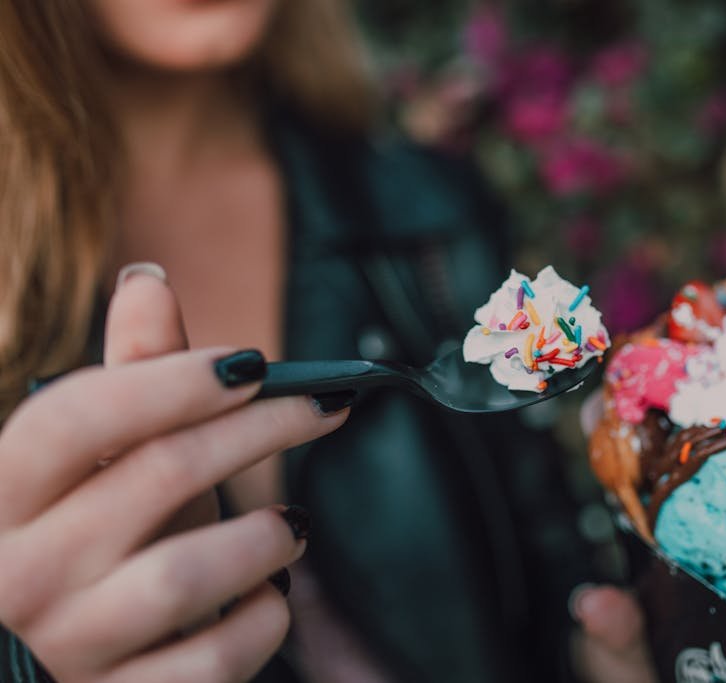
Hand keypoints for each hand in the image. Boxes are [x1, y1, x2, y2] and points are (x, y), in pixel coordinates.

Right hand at [0, 264, 348, 681]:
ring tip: (291, 525)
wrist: (29, 667)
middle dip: (263, 429)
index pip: (75, 417)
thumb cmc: (67, 548)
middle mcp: (18, 573)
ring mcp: (67, 647)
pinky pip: (211, 662)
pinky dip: (262, 623)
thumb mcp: (81, 469)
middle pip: (160, 475)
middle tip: (324, 409)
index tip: (253, 364)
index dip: (173, 379)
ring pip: (188, 574)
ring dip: (264, 537)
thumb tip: (147, 282)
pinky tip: (270, 599)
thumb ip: (121, 380)